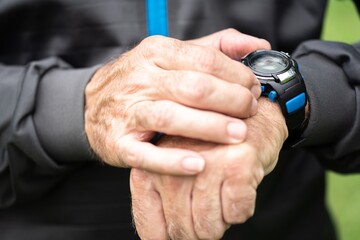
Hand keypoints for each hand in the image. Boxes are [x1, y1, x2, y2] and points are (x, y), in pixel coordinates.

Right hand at [85, 29, 269, 173]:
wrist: (91, 103)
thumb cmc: (143, 80)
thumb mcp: (173, 54)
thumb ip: (216, 47)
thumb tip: (258, 44)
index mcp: (157, 52)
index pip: (206, 61)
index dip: (237, 76)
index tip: (253, 88)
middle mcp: (142, 79)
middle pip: (194, 88)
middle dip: (231, 100)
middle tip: (249, 111)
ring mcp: (129, 112)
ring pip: (173, 117)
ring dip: (210, 127)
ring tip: (238, 134)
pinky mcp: (120, 142)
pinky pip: (147, 154)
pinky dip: (173, 161)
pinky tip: (198, 164)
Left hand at [130, 98, 287, 238]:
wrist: (246, 118)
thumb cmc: (209, 149)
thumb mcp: (175, 171)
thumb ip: (161, 202)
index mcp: (152, 167)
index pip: (151, 226)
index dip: (169, 238)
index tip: (182, 234)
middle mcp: (174, 164)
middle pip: (182, 231)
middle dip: (199, 230)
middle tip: (209, 206)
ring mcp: (207, 164)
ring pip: (210, 228)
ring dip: (221, 221)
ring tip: (222, 193)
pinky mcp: (237, 165)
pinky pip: (237, 214)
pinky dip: (241, 209)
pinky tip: (238, 186)